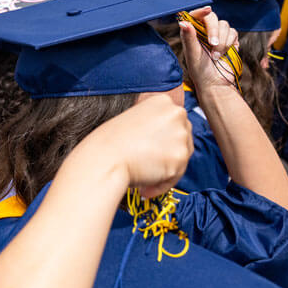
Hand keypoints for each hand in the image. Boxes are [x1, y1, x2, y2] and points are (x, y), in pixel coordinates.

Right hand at [73, 94, 191, 196]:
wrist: (104, 158)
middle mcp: (176, 114)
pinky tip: (146, 187)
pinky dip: (161, 184)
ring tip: (144, 178)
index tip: (153, 149)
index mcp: (162, 101)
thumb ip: (154, 125)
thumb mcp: (133, 120)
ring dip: (164, 170)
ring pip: (181, 158)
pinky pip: (175, 176)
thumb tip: (165, 140)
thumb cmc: (110, 142)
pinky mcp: (180, 157)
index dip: (163, 140)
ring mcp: (180, 136)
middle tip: (149, 165)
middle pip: (183, 140)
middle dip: (167, 155)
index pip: (174, 123)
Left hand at [177, 6, 238, 91]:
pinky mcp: (230, 40)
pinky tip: (224, 53)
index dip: (201, 11)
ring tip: (216, 55)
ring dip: (222, 41)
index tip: (207, 10)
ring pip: (224, 25)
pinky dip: (230, 42)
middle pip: (212, 17)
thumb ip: (189, 38)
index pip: (195, 15)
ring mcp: (218, 35)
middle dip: (214, 30)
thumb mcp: (192, 54)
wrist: (216, 83)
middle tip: (212, 44)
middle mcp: (204, 31)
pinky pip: (233, 32)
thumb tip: (183, 22)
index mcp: (191, 33)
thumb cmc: (200, 71)